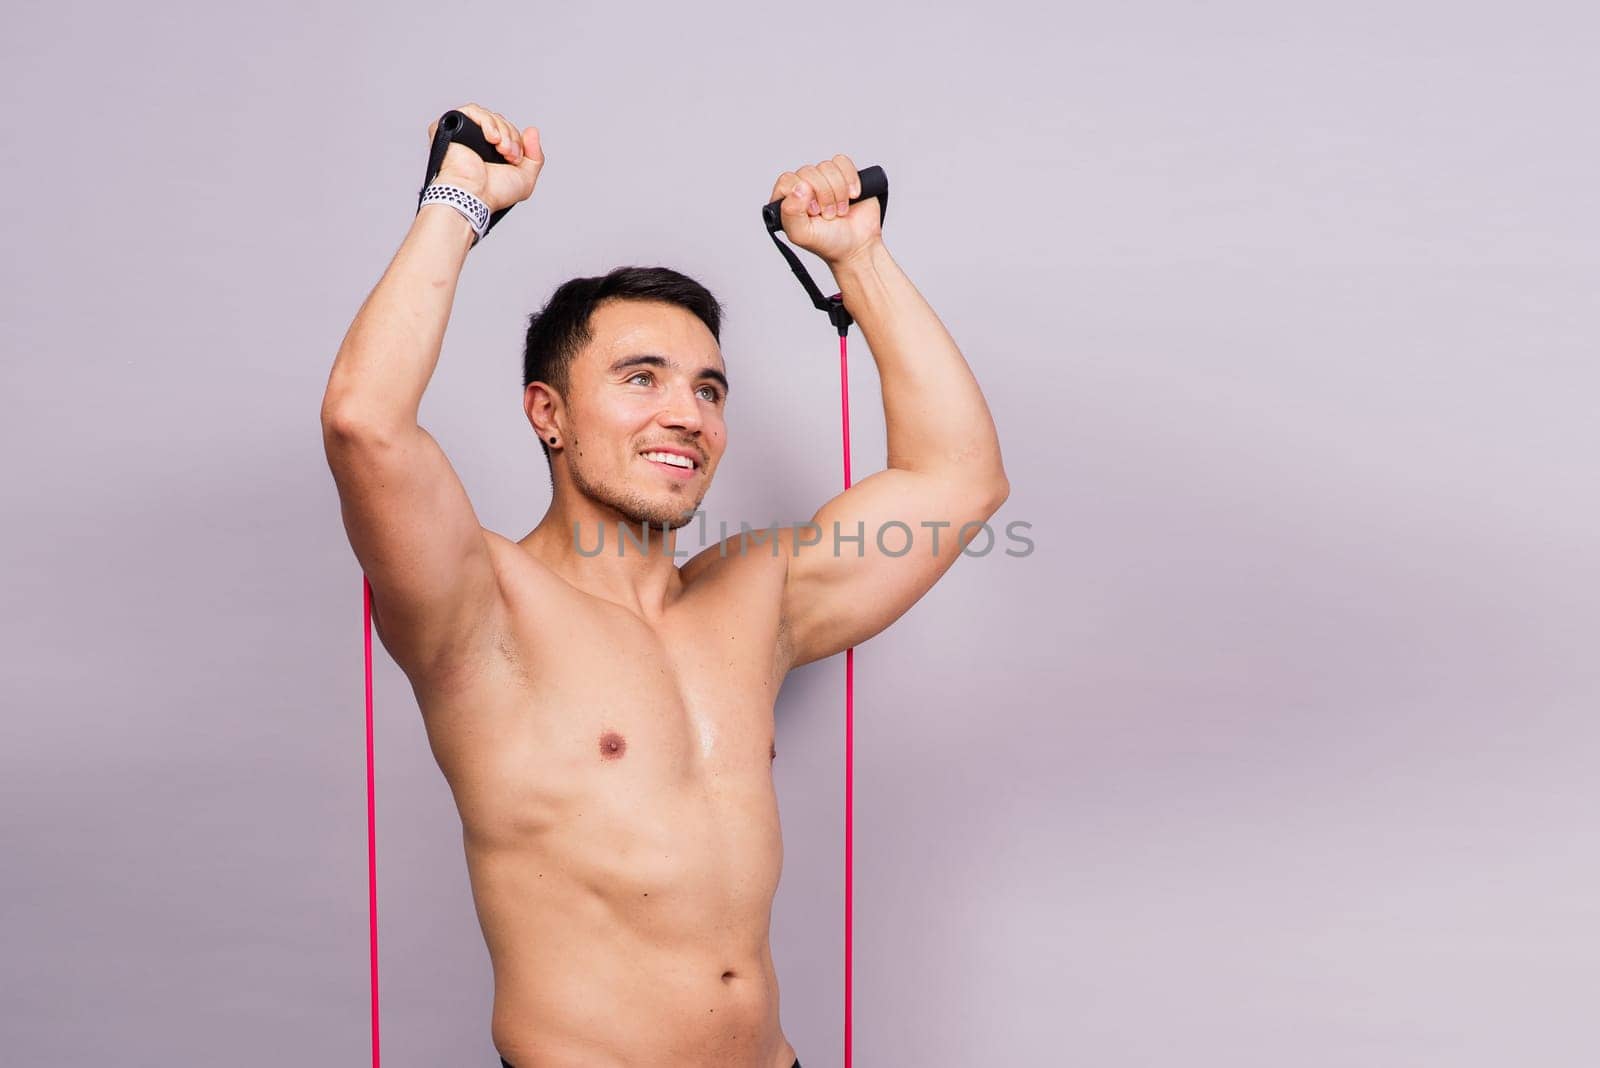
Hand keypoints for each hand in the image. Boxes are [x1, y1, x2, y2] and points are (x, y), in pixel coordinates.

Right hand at [426, 102, 543, 212]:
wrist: (473, 196)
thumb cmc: (492, 193)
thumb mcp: (524, 178)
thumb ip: (535, 156)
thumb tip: (532, 130)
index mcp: (490, 151)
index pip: (508, 130)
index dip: (516, 140)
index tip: (515, 158)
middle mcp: (476, 141)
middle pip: (500, 121)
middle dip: (511, 136)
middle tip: (509, 155)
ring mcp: (462, 133)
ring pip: (489, 115)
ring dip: (502, 131)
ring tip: (501, 149)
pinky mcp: (450, 127)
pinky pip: (471, 110)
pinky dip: (486, 121)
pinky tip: (491, 138)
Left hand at [769, 153, 881, 266]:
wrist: (858, 245)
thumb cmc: (828, 243)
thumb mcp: (802, 234)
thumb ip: (791, 213)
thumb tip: (799, 187)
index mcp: (787, 200)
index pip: (788, 181)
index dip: (803, 194)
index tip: (813, 211)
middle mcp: (803, 188)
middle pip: (808, 172)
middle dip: (824, 195)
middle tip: (828, 215)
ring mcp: (823, 180)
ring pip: (827, 167)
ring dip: (838, 191)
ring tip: (840, 210)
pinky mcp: (842, 174)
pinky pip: (842, 162)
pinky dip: (850, 179)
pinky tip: (852, 195)